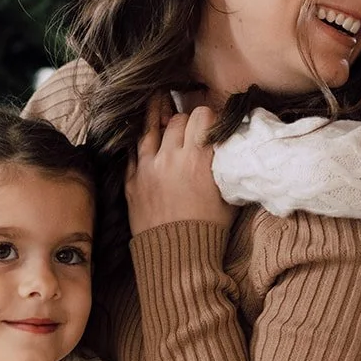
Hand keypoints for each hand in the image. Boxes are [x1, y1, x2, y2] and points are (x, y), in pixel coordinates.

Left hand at [125, 100, 232, 234]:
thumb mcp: (228, 194)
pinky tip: (145, 136)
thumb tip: (227, 148)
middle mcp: (170, 158)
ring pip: (149, 129)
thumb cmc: (208, 229)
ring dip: (157, 117)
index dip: (208, 117)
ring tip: (159, 102)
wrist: (178, 258)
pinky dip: (141, 143)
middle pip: (177, 119)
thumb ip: (224, 166)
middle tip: (191, 128)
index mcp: (197, 160)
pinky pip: (133, 151)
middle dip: (187, 120)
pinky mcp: (132, 181)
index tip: (211, 124)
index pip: (202, 116)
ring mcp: (147, 168)